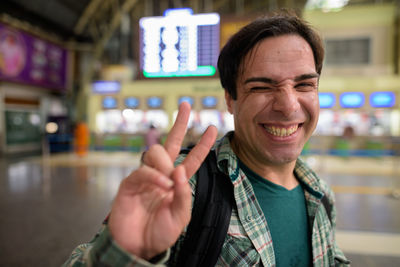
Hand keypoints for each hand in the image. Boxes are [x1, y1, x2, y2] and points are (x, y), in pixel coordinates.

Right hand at [108, 102, 217, 259]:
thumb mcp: (181, 217)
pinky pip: (142, 171)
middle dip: (179, 123)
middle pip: (170, 143)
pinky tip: (160, 186)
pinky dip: (153, 177)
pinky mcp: (130, 183)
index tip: (212, 128)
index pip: (191, 159)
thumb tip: (179, 170)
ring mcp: (146, 177)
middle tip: (186, 105)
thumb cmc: (160, 233)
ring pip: (155, 154)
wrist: (138, 247)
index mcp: (177, 182)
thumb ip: (184, 194)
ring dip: (164, 165)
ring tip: (167, 184)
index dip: (202, 145)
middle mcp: (162, 175)